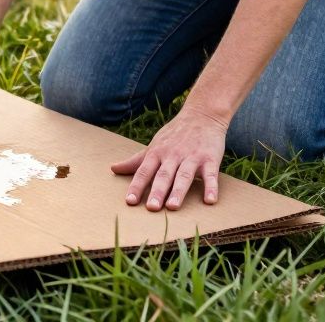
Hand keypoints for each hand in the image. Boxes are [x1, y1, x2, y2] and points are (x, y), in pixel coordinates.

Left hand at [111, 106, 227, 210]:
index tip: (130, 201)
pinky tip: (210, 201)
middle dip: (157, 191)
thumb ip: (135, 160)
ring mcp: (192, 157)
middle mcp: (173, 156)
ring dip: (178, 191)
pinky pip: (211, 175)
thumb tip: (113, 169)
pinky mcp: (210, 159)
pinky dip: (211, 188)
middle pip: (163, 176)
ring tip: (173, 207)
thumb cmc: (174, 134)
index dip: (136, 186)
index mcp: (157, 153)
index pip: (144, 171)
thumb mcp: (153, 145)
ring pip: (184, 176)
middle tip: (151, 208)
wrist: (202, 115)